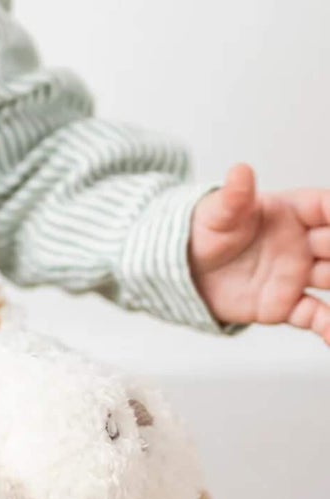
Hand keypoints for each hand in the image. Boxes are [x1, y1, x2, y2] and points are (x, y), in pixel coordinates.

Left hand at [190, 165, 329, 341]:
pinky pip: (316, 316)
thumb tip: (240, 171)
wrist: (183, 269)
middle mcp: (302, 243)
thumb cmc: (204, 231)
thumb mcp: (216, 213)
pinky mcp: (285, 304)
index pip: (326, 208)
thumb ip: (233, 197)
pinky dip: (329, 327)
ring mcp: (296, 275)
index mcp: (290, 212)